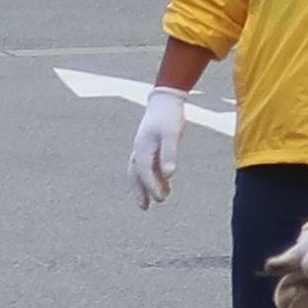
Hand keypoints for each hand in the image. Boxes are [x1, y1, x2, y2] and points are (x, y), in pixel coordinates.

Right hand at [128, 86, 188, 209]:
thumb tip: (169, 175)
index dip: (151, 187)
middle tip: (144, 207)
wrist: (165, 99)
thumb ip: (170, 154)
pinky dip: (152, 176)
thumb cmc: (169, 116)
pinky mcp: (149, 146)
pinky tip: (164, 183)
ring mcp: (143, 148)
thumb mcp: (172, 134)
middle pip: (136, 175)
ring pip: (139, 171)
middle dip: (140, 192)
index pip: (144, 172)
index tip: (160, 199)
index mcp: (143, 148)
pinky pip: (147, 165)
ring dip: (145, 186)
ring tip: (154, 200)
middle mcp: (139, 150)